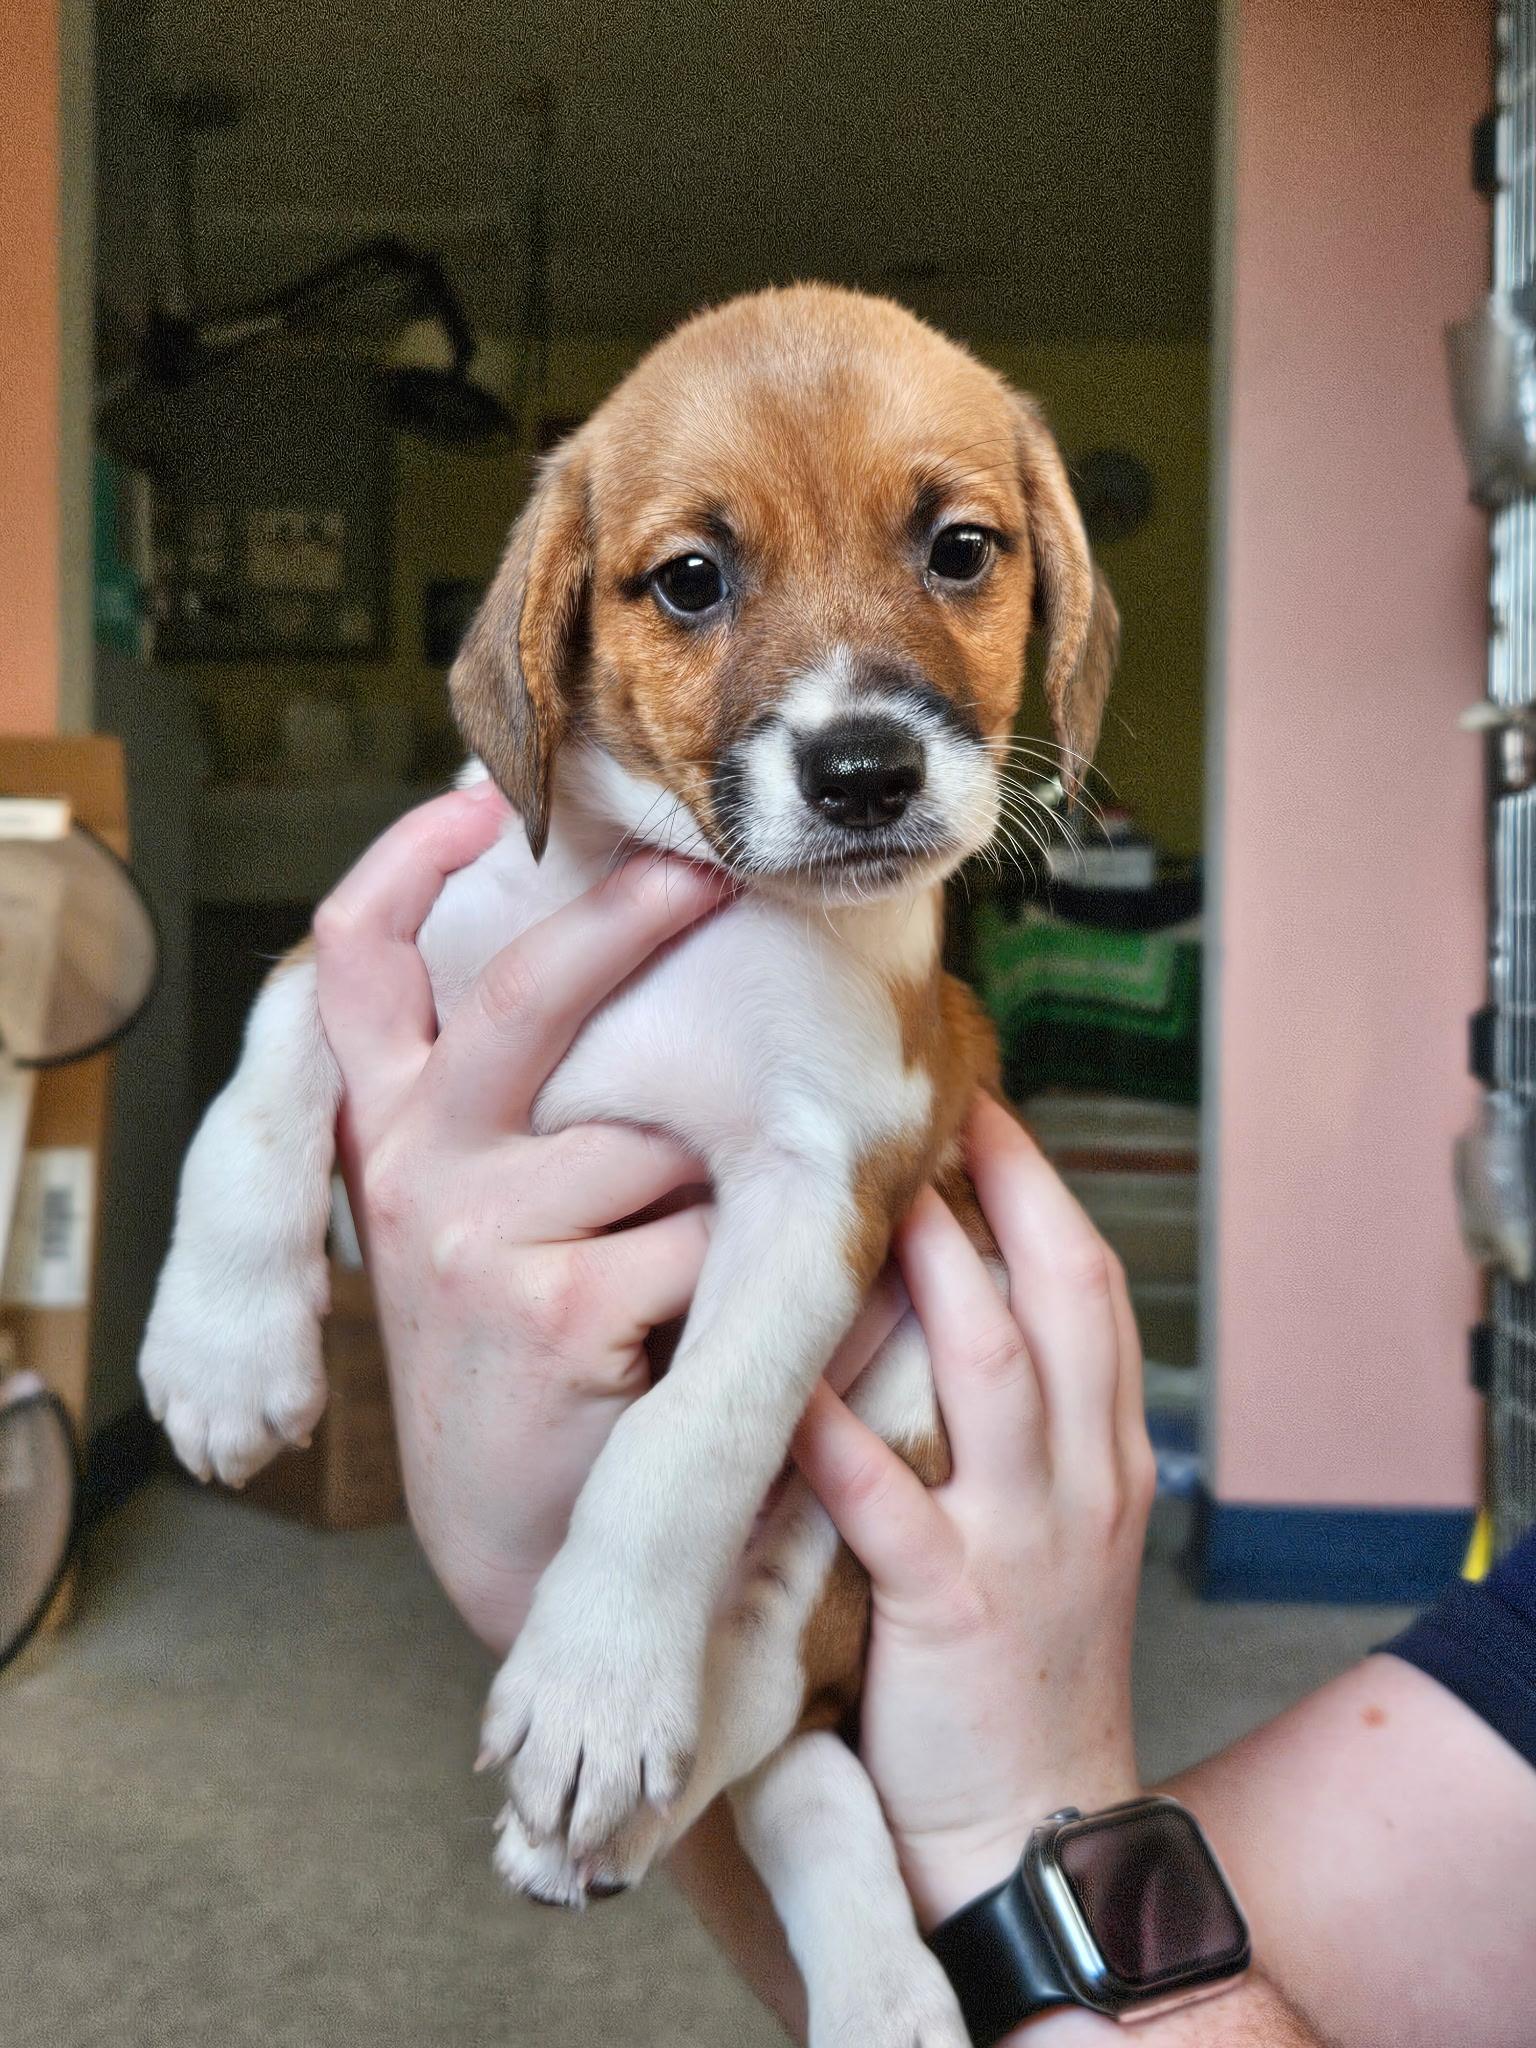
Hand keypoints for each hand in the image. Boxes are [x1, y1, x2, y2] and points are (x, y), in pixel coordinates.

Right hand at [313, 782, 729, 1653]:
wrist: (517, 1539)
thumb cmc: (534, 1354)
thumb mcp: (484, 1219)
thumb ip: (518, 1112)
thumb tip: (631, 974)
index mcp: (391, 1132)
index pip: (358, 968)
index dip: (401, 867)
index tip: (473, 801)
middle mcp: (413, 1167)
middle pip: (519, 1001)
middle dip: (624, 922)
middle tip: (709, 873)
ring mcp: (472, 1231)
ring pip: (657, 1140)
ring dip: (701, 1199)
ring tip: (664, 1287)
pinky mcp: (551, 1298)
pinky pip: (700, 1237)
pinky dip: (724, 1284)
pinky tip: (671, 1347)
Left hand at [793, 1095, 1156, 1930]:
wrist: (1038, 1842)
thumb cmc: (1019, 1671)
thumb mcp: (1054, 1534)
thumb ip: (1019, 1427)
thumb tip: (941, 1302)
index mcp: (1106, 1455)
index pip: (1087, 1287)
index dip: (1039, 1189)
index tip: (983, 1112)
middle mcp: (1082, 1481)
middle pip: (1063, 1297)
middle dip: (1007, 1189)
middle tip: (943, 1102)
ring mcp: (1026, 1543)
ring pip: (995, 1374)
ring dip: (939, 1271)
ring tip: (878, 1191)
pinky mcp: (955, 1613)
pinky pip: (892, 1506)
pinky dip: (843, 1434)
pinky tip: (791, 1377)